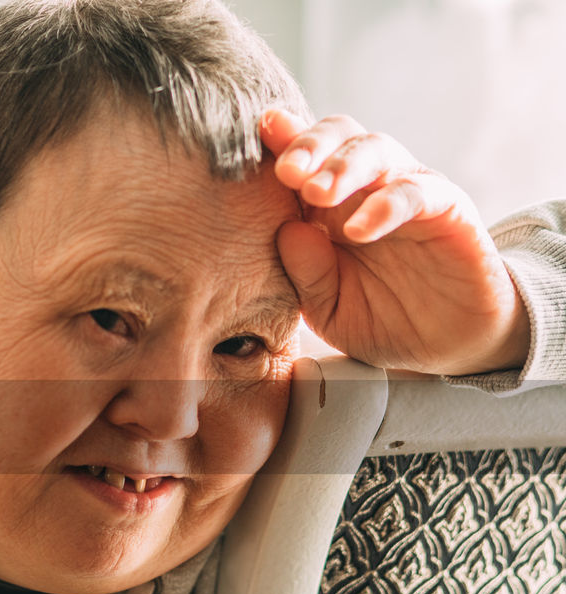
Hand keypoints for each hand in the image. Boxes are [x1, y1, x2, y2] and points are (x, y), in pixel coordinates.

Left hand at [259, 109, 529, 375]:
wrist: (445, 345)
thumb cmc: (380, 317)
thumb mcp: (327, 306)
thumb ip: (305, 273)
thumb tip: (288, 231)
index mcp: (328, 202)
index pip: (305, 155)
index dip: (282, 141)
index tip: (257, 136)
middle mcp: (367, 186)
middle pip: (339, 136)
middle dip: (309, 146)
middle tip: (285, 171)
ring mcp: (408, 191)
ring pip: (377, 150)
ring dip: (343, 167)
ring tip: (316, 194)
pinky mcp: (449, 209)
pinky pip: (416, 193)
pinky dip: (386, 205)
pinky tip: (359, 229)